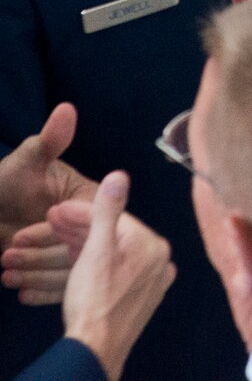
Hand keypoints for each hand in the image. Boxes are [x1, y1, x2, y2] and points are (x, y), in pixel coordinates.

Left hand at [0, 104, 97, 302]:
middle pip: (82, 250)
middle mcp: (90, 229)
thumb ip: (49, 141)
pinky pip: (60, 288)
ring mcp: (74, 252)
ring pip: (70, 273)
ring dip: (35, 275)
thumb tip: (66, 108)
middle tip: (8, 252)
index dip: (66, 225)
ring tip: (4, 270)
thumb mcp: (26, 161)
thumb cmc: (6, 182)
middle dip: (44, 254)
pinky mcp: (58, 273)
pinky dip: (39, 292)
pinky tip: (16, 289)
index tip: (35, 224)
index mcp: (92, 200)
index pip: (92, 218)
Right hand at [60, 172, 173, 380]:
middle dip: (72, 232)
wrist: (95, 351)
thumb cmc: (95, 300)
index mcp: (152, 245)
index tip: (53, 211)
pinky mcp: (134, 299)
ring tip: (44, 246)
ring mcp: (147, 282)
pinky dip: (83, 271)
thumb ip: (107, 212)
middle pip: (109, 238)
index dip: (79, 212)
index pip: (113, 219)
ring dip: (71, 252)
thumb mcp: (97, 251)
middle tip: (44, 225)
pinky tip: (60, 269)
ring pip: (104, 257)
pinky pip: (107, 276)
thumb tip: (119, 175)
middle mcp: (156, 262)